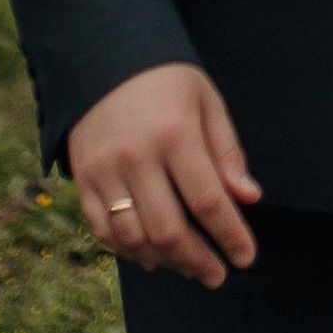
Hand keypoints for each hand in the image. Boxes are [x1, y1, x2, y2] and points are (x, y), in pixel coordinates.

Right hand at [68, 64, 261, 285]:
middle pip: (168, 230)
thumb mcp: (206, 102)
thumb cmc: (166, 81)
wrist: (102, 57)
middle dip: (198, 261)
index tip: (246, 258)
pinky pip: (103, 231)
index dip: (230, 235)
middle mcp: (137, 157)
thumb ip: (227, 153)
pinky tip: (151, 258)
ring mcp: (104, 171)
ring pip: (134, 238)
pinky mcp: (83, 179)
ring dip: (165, 262)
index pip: (208, 200)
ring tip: (189, 268)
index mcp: (175, 134)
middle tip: (217, 275)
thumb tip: (249, 199)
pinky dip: (127, 252)